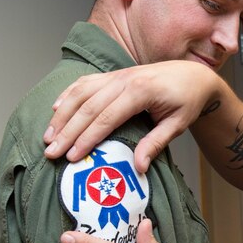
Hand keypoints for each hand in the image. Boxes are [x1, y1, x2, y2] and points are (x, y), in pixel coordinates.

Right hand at [43, 61, 218, 171]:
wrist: (194, 75)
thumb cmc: (187, 101)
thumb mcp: (177, 125)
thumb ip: (156, 144)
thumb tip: (138, 168)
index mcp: (141, 91)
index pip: (106, 118)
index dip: (87, 138)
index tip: (71, 156)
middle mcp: (125, 79)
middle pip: (88, 107)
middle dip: (66, 131)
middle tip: (50, 152)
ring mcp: (118, 75)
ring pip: (81, 93)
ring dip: (62, 114)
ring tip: (48, 136)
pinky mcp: (114, 75)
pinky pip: (86, 82)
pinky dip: (68, 95)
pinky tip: (56, 109)